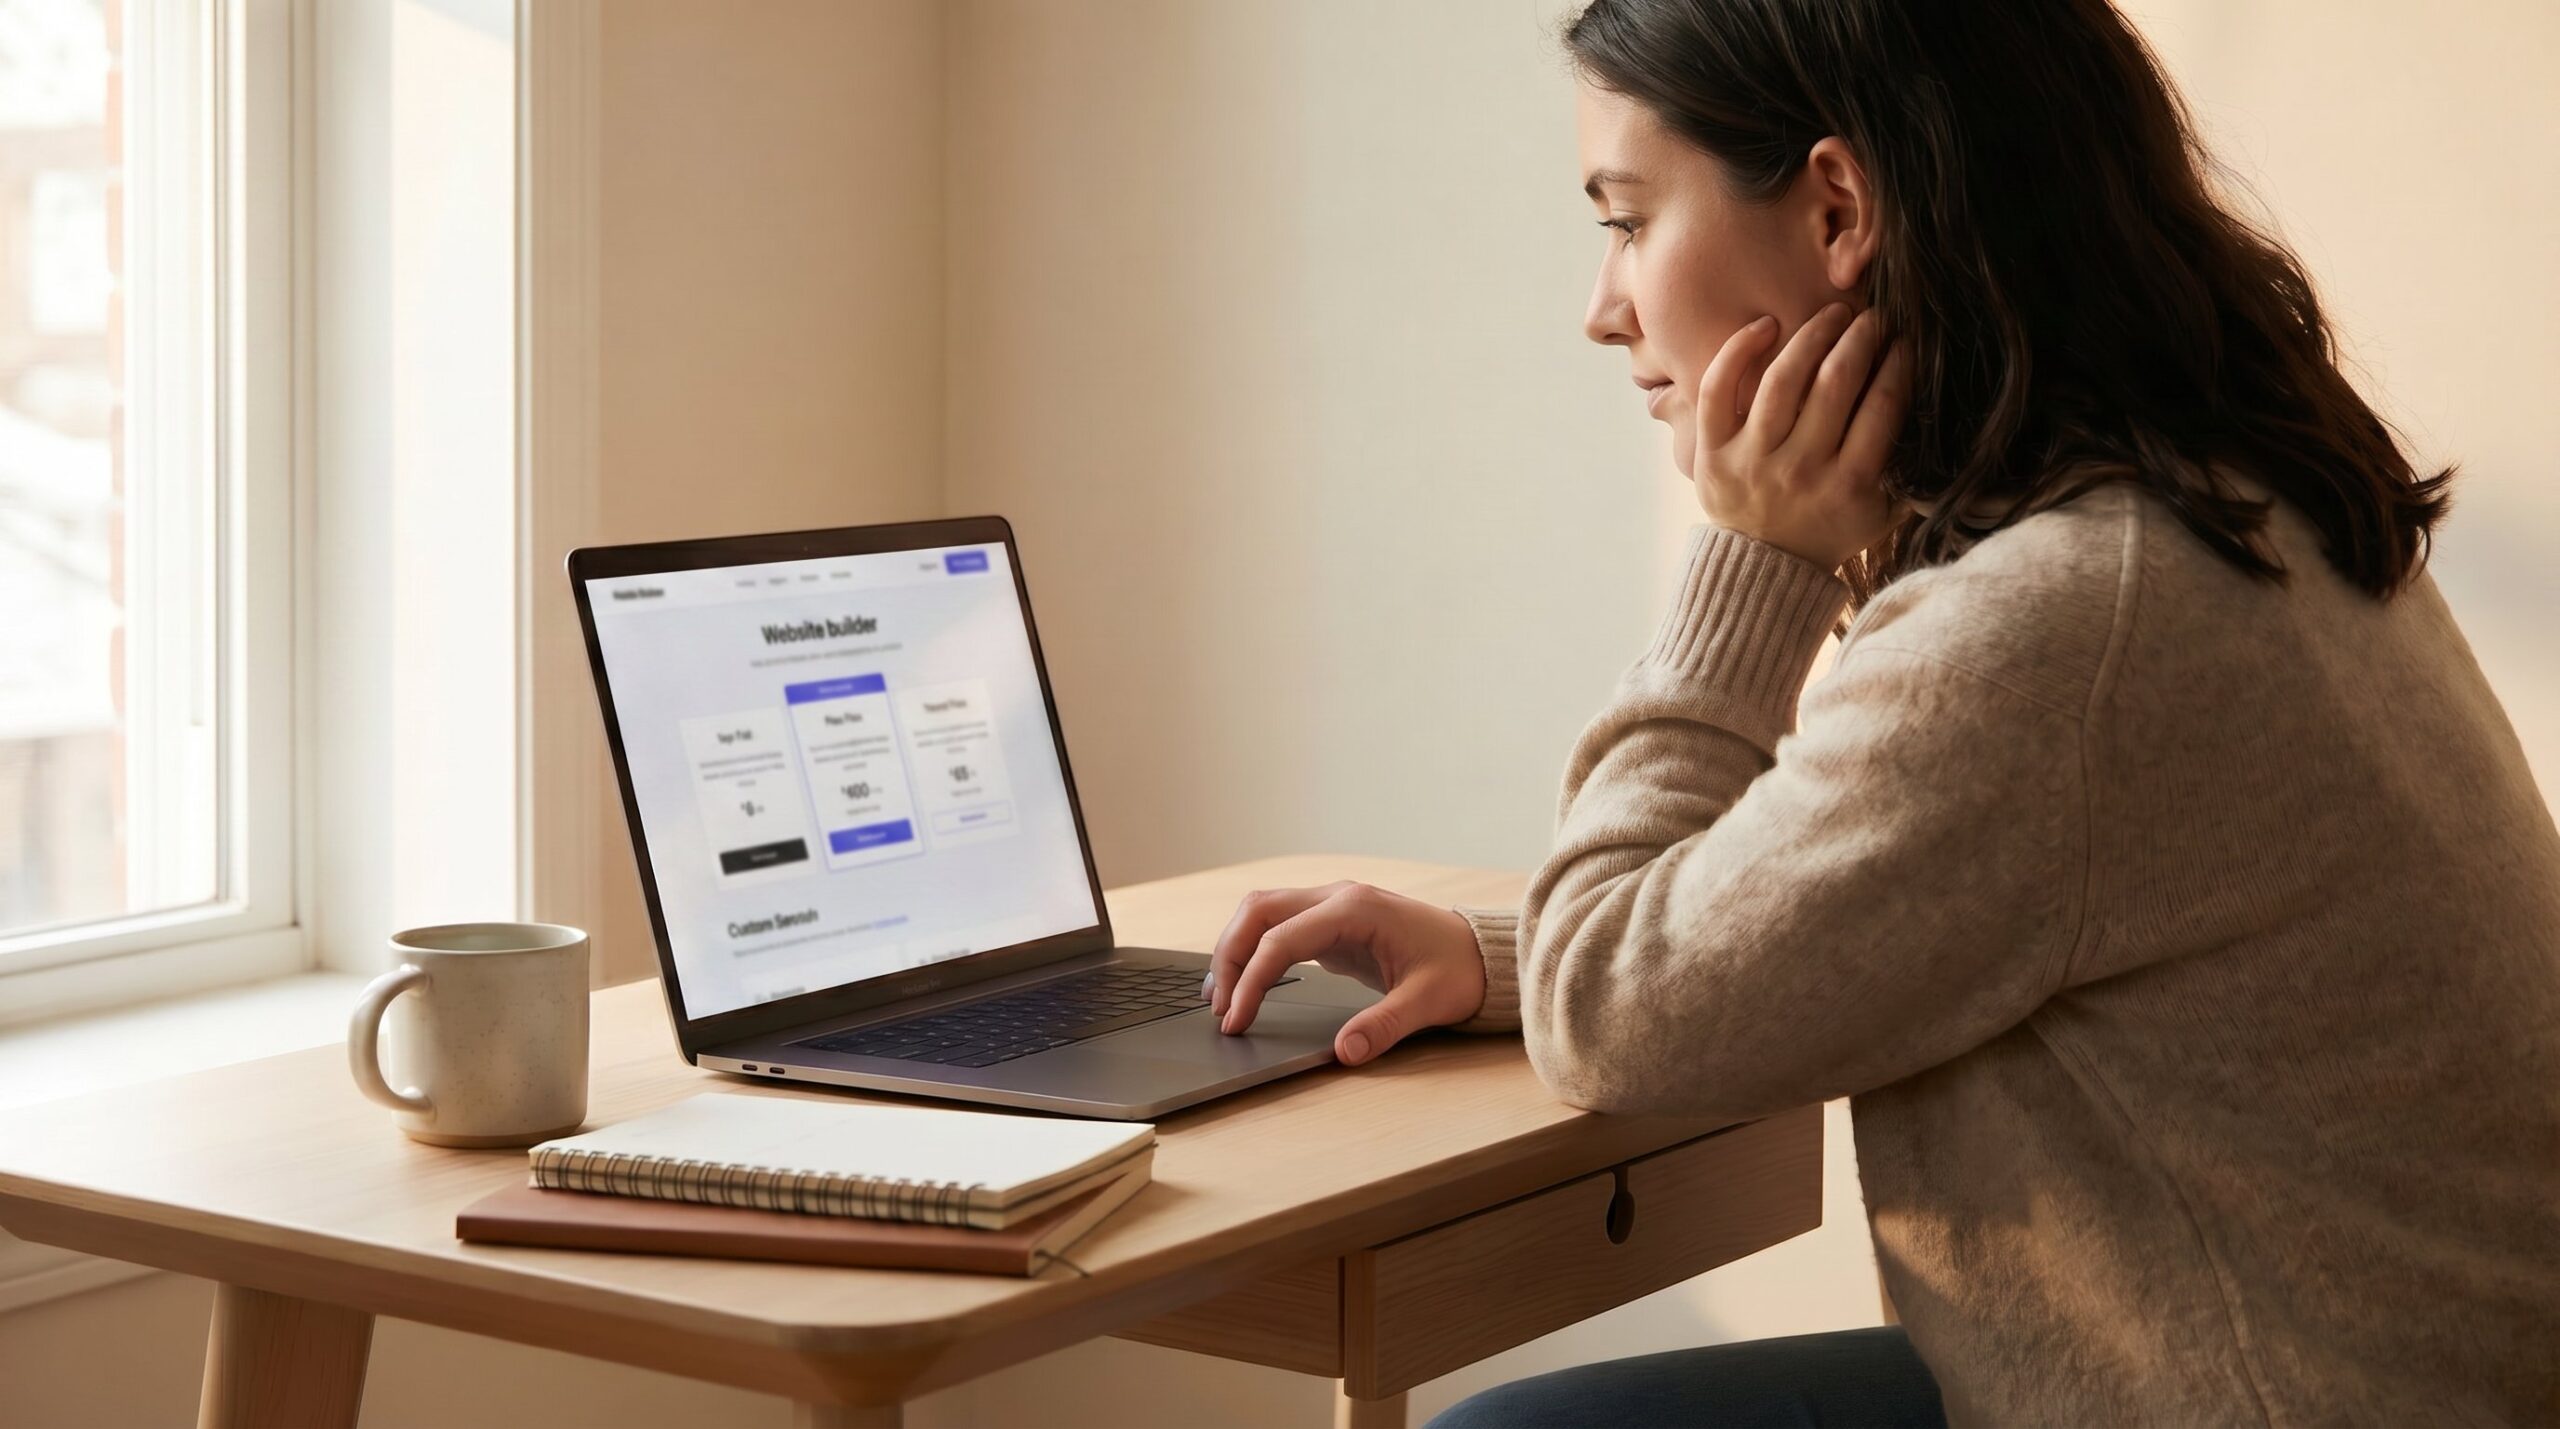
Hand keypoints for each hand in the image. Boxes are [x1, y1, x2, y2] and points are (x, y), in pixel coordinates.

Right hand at [1202, 881, 1487, 1065]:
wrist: (1482, 953)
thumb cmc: (1458, 971)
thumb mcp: (1428, 1002)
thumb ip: (1385, 1025)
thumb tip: (1345, 1052)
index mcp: (1355, 910)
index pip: (1281, 940)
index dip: (1253, 980)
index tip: (1236, 1020)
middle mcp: (1336, 897)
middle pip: (1258, 911)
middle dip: (1230, 957)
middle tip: (1220, 1009)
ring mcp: (1332, 906)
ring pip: (1262, 912)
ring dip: (1235, 948)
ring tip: (1221, 997)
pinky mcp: (1332, 922)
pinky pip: (1279, 926)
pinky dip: (1254, 950)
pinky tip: (1245, 982)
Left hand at [1695, 301, 1912, 571]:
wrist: (1764, 573)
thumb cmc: (1830, 531)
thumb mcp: (1882, 512)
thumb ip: (1910, 470)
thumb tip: (1943, 413)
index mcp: (1850, 484)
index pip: (1883, 405)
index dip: (1900, 362)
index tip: (1907, 339)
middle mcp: (1800, 470)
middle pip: (1836, 381)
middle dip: (1863, 336)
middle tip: (1876, 316)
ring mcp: (1752, 460)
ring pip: (1783, 378)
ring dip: (1814, 333)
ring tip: (1834, 313)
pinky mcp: (1711, 453)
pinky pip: (1718, 389)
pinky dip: (1739, 350)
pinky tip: (1766, 324)